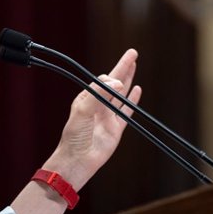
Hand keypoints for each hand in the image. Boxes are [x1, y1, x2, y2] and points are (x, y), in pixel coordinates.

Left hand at [42, 49, 141, 189]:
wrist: (78, 160)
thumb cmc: (74, 136)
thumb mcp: (82, 111)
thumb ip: (98, 95)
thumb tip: (118, 82)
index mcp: (86, 98)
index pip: (101, 81)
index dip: (111, 76)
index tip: (116, 79)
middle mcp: (98, 105)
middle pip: (114, 82)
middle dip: (122, 67)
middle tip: (133, 53)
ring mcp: (108, 115)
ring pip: (121, 93)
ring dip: (128, 79)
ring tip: (134, 64)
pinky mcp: (117, 128)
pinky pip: (127, 111)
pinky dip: (133, 100)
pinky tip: (137, 89)